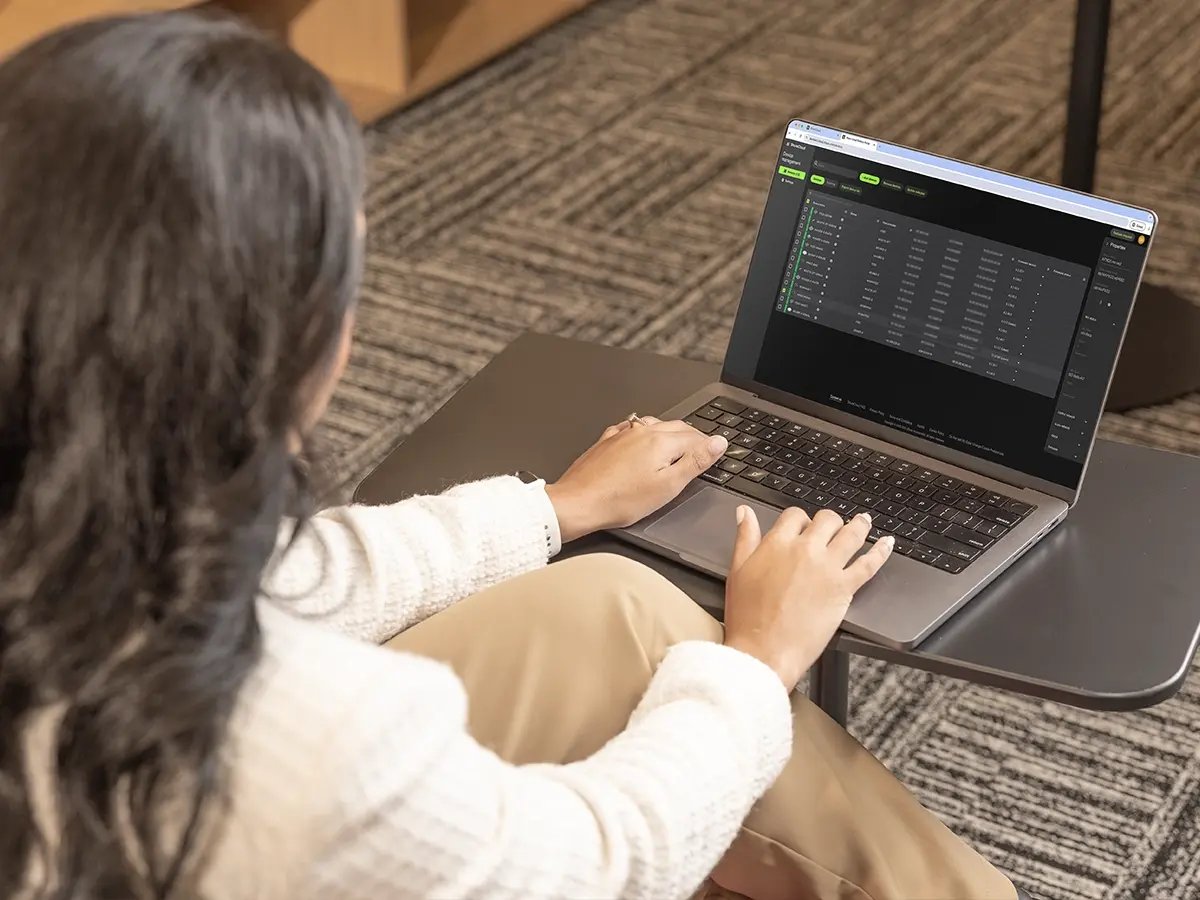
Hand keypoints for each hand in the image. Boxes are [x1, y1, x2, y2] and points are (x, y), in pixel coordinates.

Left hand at [545, 417, 727, 542]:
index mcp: (660, 441)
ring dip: (670, 433)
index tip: (718, 451)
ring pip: (654, 425)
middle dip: (693, 437)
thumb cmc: (618, 500)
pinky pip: (632, 430)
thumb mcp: (667, 486)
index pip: (695, 437)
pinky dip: (645, 434)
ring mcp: (622, 434)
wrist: (578, 503)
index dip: (710, 445)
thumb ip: (695, 462)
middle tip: (703, 448)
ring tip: (678, 444)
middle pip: (676, 427)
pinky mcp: (607, 442)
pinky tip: (642, 441)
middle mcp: (641, 431)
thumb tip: (717, 443)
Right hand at [722, 506, 893, 688]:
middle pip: (826, 520)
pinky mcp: (844, 588)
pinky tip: (887, 544)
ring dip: (860, 525)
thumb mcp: (738, 570)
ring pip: (851, 534)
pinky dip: (881, 551)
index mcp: (777, 544)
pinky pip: (869, 563)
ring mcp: (827, 568)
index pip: (795, 515)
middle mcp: (805, 550)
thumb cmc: (748, 618)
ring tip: (864, 521)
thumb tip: (745, 513)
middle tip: (832, 526)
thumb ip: (745, 537)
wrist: (764, 651)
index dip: (801, 519)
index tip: (802, 526)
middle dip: (829, 521)